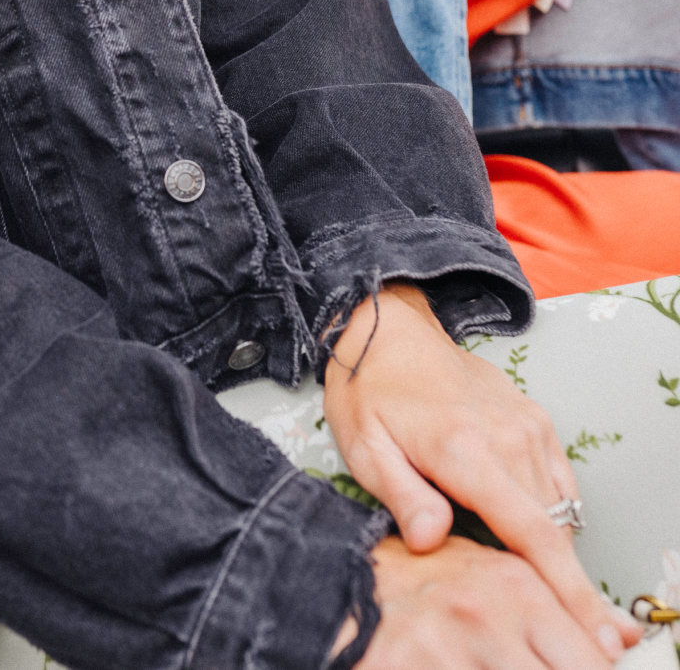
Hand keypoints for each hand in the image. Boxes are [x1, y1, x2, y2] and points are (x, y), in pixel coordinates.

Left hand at [323, 286, 637, 658]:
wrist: (388, 328)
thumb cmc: (368, 390)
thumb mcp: (364, 447)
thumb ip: (402, 497)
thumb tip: (432, 541)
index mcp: (465, 450)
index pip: (534, 533)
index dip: (567, 589)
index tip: (595, 630)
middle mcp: (508, 436)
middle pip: (554, 530)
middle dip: (556, 578)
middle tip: (525, 601)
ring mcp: (527, 424)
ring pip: (560, 508)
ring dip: (548, 543)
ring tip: (502, 551)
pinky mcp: (535, 417)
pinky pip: (558, 479)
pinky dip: (547, 509)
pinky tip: (511, 514)